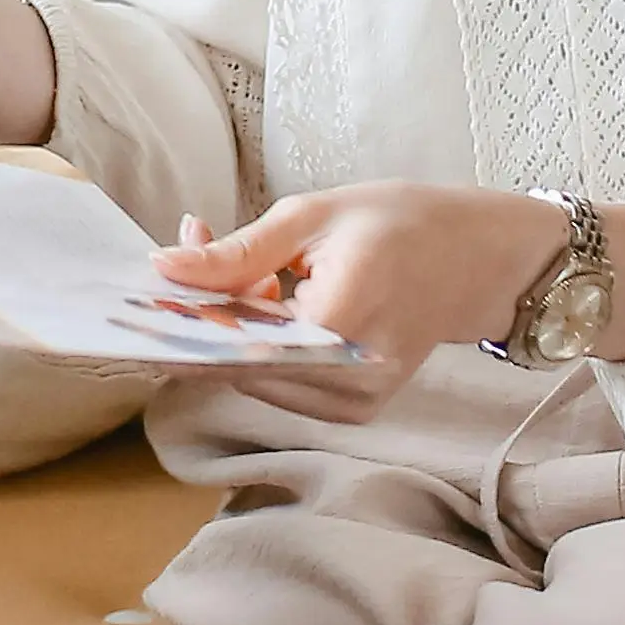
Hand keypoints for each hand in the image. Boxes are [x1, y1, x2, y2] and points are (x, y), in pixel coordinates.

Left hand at [153, 184, 624, 420]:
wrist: (479, 258)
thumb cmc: (401, 222)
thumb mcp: (314, 216)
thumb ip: (237, 253)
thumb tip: (162, 270)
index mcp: (344, 318)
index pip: (238, 342)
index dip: (187, 322)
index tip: (146, 296)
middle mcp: (351, 377)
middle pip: (239, 362)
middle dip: (206, 316)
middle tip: (197, 255)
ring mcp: (356, 401)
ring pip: (256, 376)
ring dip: (233, 331)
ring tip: (251, 273)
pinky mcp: (354, 409)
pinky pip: (282, 382)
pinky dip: (262, 347)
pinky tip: (272, 303)